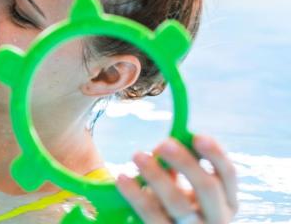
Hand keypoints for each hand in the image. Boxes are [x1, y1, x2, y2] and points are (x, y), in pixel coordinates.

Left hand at [116, 135, 237, 223]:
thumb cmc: (177, 202)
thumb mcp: (187, 186)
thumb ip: (183, 165)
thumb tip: (166, 143)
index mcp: (227, 200)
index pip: (229, 174)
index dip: (215, 153)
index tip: (196, 136)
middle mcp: (218, 219)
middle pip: (207, 188)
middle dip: (185, 162)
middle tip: (162, 143)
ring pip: (178, 203)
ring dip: (156, 175)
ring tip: (137, 155)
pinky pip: (152, 216)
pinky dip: (136, 195)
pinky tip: (122, 178)